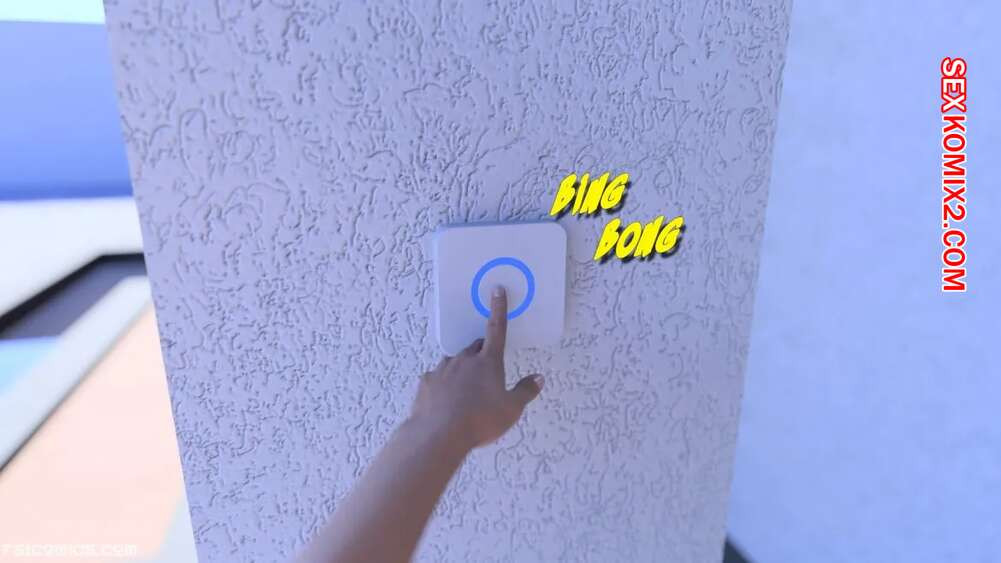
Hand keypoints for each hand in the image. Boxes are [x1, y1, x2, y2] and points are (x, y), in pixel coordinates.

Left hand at [411, 285, 543, 450]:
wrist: (439, 434)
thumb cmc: (480, 420)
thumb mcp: (511, 409)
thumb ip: (525, 391)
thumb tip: (538, 378)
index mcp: (488, 363)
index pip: (496, 329)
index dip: (499, 309)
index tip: (497, 290)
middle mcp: (464, 361)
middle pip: (474, 348)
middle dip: (481, 352)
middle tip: (486, 369)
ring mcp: (442, 370)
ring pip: (454, 362)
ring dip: (461, 369)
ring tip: (466, 391)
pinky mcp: (426, 383)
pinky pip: (436, 378)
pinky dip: (442, 385)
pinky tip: (445, 401)